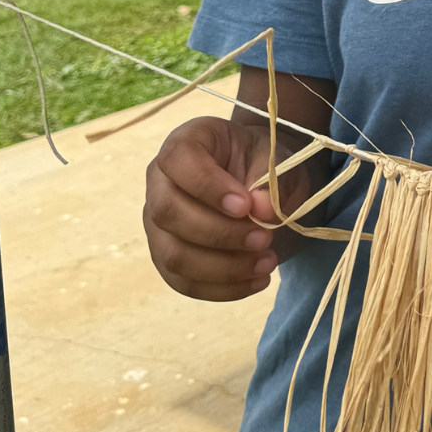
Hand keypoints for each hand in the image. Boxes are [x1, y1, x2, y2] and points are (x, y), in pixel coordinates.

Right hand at [144, 116, 304, 301]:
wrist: (256, 178)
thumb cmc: (261, 160)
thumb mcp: (275, 156)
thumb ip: (270, 178)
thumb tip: (262, 211)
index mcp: (185, 143)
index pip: (179, 160)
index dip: (208, 186)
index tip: (246, 207)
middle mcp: (159, 182)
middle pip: (169, 213)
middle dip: (219, 234)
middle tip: (265, 239)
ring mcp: (157, 224)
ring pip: (172, 255)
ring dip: (222, 268)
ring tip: (268, 263)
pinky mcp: (166, 256)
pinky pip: (183, 282)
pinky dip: (221, 288)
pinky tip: (256, 282)